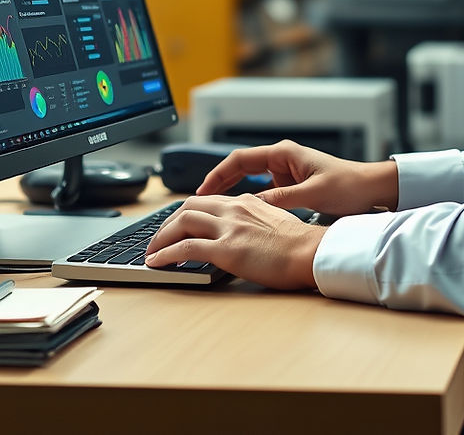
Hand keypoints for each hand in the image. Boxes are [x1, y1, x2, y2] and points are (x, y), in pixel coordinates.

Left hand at [144, 194, 326, 290]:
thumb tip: (246, 235)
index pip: (207, 201)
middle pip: (188, 207)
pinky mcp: (226, 249)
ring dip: (160, 237)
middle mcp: (234, 209)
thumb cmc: (301, 244)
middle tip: (158, 238)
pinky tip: (156, 262)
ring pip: (182, 223)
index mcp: (246, 202)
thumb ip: (256, 222)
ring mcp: (229, 228)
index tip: (177, 225)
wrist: (312, 251)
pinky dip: (166, 254)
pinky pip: (186, 247)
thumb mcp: (275, 223)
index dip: (187, 213)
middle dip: (167, 222)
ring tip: (151, 252)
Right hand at [196, 140, 398, 215]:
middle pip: (240, 168)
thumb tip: (249, 206)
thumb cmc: (348, 185)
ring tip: (216, 213)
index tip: (201, 191)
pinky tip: (242, 216)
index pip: (240, 159)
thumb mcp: (311, 195)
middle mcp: (282, 158)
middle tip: (199, 204)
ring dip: (233, 193)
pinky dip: (250, 200)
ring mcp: (286, 171)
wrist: (371, 188)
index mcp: (284, 153)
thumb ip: (279, 199)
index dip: (217, 175)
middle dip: (219, 184)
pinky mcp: (291, 184)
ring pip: (250, 180)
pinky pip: (263, 190)